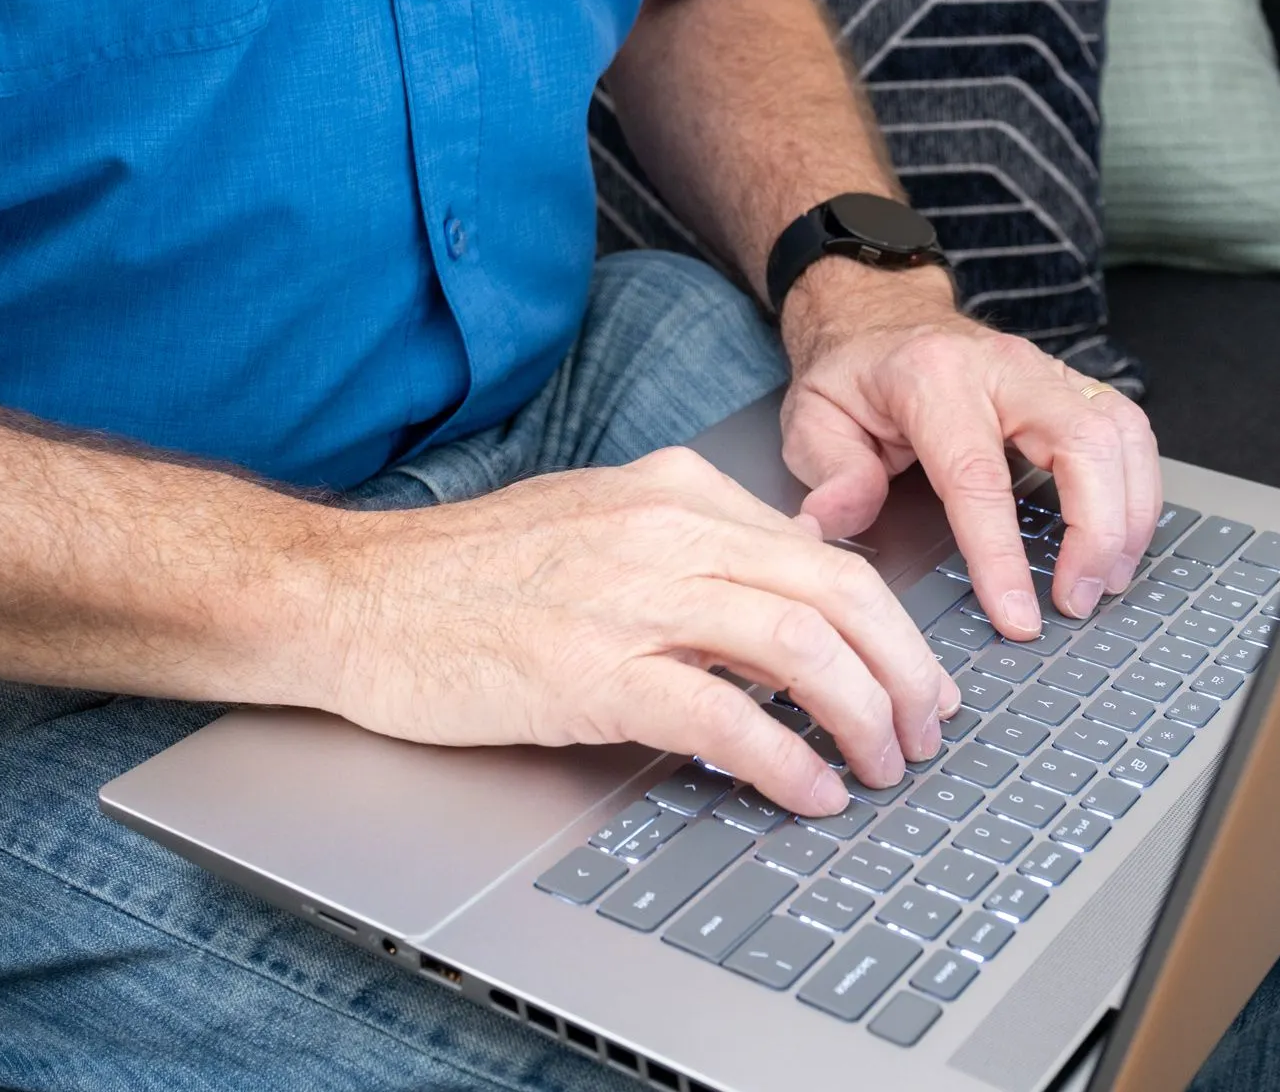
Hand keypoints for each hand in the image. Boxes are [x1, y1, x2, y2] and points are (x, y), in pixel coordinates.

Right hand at [310, 447, 954, 814]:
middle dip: (902, 669)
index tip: (913, 676)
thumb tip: (783, 590)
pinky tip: (807, 790)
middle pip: (836, 590)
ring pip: (799, 643)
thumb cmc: (467, 572)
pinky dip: (784, 757)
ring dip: (861, 713)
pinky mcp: (590, 671)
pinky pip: (723, 715)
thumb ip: (692, 542)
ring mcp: (630, 597)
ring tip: (881, 765)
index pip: (823, 550)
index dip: (889, 624)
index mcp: (676, 490)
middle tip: (923, 729)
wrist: (355, 596)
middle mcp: (667, 530)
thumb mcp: (598, 520)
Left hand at [779, 261, 1162, 640]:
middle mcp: (1003, 367)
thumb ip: (830, 474)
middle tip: (1077, 601)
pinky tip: (1121, 538)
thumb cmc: (853, 374)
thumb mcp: (812, 419)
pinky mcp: (1072, 385)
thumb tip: (836, 524)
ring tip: (1107, 579)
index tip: (1017, 614)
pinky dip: (1138, 488)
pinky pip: (1129, 430)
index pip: (979, 477)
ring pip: (1122, 433)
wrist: (881, 315)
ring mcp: (1046, 371)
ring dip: (1130, 514)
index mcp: (932, 378)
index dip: (1002, 553)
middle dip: (1097, 533)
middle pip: (1084, 444)